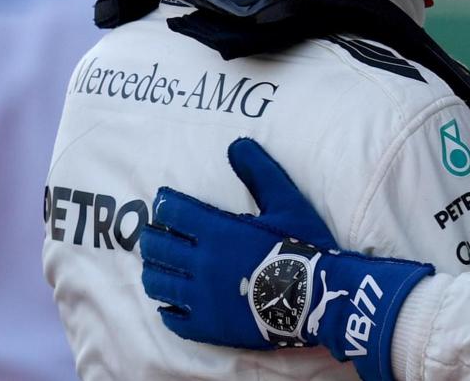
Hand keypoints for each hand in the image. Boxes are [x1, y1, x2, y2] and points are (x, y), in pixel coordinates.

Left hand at [141, 138, 433, 380]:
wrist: (317, 297)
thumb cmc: (304, 245)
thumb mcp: (286, 202)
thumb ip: (259, 172)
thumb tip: (237, 144)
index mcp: (217, 231)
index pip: (175, 213)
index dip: (165, 204)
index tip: (164, 200)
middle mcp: (200, 264)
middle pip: (159, 247)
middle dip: (152, 236)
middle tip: (153, 231)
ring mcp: (200, 298)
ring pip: (158, 283)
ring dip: (153, 270)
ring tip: (155, 265)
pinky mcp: (207, 326)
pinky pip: (173, 319)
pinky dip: (166, 309)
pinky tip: (169, 304)